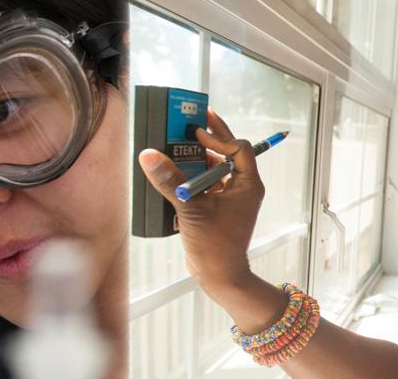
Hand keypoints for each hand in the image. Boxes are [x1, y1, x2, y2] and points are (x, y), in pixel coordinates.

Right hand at [137, 111, 266, 283]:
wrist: (219, 276)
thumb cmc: (215, 246)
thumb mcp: (191, 209)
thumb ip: (171, 181)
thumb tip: (150, 156)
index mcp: (247, 185)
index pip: (239, 149)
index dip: (219, 136)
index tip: (198, 131)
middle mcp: (242, 188)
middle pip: (229, 153)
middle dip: (210, 138)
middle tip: (191, 121)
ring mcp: (231, 198)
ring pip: (216, 167)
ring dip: (199, 156)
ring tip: (180, 144)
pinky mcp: (218, 207)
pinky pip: (207, 183)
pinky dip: (194, 175)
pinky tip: (177, 172)